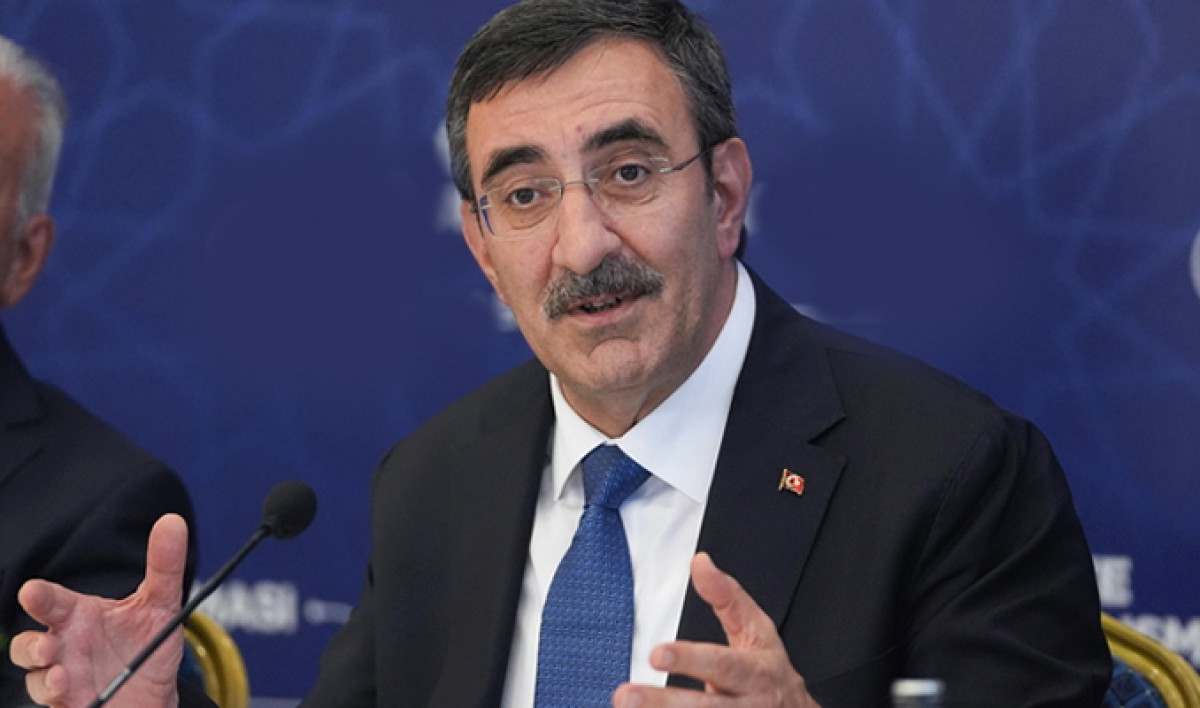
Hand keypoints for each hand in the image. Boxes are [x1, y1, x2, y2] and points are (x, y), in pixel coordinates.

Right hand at [9, 514, 187, 707]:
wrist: (158, 693)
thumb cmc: (149, 646)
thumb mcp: (163, 604)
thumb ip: (165, 565)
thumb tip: (172, 521)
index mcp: (80, 616)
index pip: (51, 602)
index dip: (40, 597)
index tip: (32, 591)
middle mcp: (65, 647)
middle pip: (28, 643)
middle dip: (29, 644)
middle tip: (47, 644)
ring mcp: (63, 679)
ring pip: (34, 678)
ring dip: (43, 677)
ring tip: (61, 674)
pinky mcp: (70, 705)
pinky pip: (50, 704)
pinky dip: (55, 699)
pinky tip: (69, 693)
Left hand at [612, 552, 819, 706]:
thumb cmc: (768, 670)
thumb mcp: (757, 629)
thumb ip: (727, 596)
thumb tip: (700, 562)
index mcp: (754, 672)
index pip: (720, 664)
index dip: (689, 660)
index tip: (656, 654)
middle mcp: (746, 705)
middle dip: (663, 703)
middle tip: (625, 696)